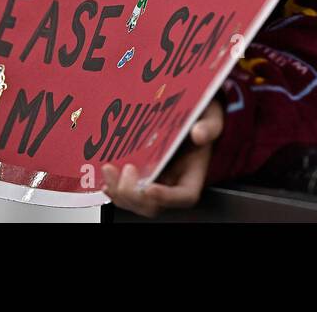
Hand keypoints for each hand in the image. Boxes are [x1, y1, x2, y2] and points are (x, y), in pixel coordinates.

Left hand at [101, 99, 223, 217]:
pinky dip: (112, 187)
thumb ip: (209, 126)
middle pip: (153, 205)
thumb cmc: (201, 118)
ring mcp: (154, 182)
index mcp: (192, 175)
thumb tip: (199, 134)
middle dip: (135, 194)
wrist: (189, 111)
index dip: (166, 198)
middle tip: (126, 169)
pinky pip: (124, 191)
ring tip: (109, 168)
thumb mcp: (211, 117)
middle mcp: (172, 185)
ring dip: (119, 191)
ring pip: (135, 201)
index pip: (184, 197)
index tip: (150, 188)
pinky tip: (105, 175)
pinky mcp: (139, 176)